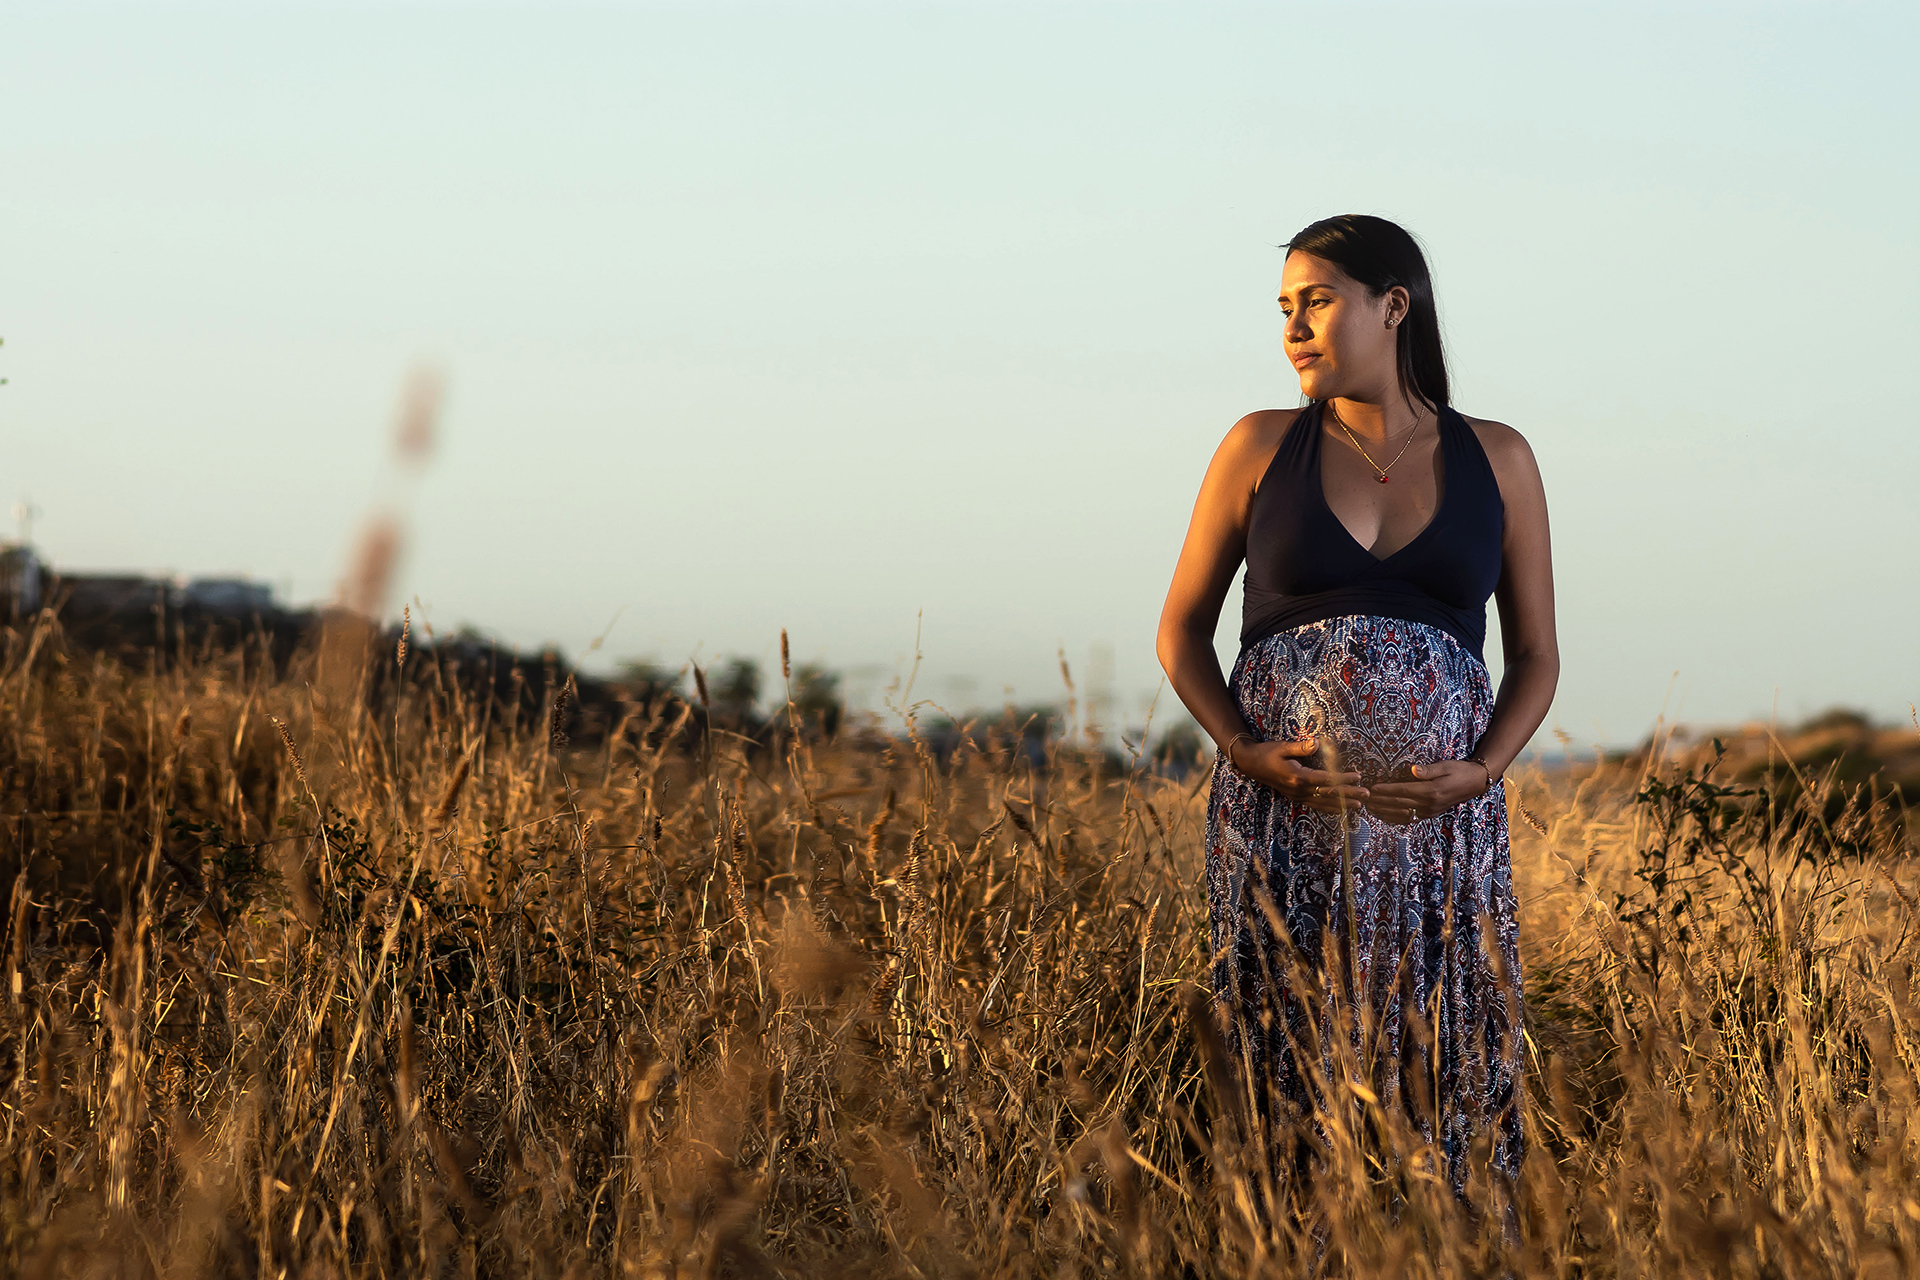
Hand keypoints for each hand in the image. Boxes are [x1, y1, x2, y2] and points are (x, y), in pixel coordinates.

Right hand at [1232, 735, 1368, 814]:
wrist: (1250, 764)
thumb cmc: (1267, 753)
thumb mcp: (1282, 746)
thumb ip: (1300, 747)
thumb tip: (1316, 743)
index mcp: (1297, 777)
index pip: (1326, 780)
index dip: (1343, 779)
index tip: (1358, 776)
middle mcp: (1298, 790)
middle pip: (1328, 794)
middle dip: (1349, 795)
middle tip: (1366, 795)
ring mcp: (1296, 796)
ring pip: (1323, 803)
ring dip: (1343, 805)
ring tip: (1359, 806)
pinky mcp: (1295, 797)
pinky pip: (1316, 805)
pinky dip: (1330, 808)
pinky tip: (1340, 809)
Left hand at [1363, 760, 1489, 825]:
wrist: (1474, 783)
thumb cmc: (1459, 771)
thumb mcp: (1445, 766)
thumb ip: (1428, 770)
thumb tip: (1412, 769)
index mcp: (1431, 791)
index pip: (1403, 791)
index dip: (1386, 790)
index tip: (1372, 788)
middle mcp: (1429, 804)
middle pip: (1399, 804)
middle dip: (1380, 802)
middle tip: (1364, 799)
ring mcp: (1429, 812)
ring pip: (1402, 815)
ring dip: (1384, 812)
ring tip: (1369, 808)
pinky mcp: (1430, 815)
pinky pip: (1410, 819)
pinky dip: (1395, 819)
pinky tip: (1384, 816)